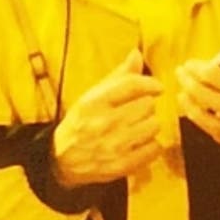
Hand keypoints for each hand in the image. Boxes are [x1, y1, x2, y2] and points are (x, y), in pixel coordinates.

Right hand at [51, 49, 162, 187]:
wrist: (62, 158)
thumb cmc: (81, 121)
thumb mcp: (92, 95)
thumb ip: (118, 76)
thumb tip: (136, 54)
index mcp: (94, 102)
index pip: (132, 85)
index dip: (151, 84)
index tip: (157, 88)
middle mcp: (104, 124)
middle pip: (147, 105)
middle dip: (146, 106)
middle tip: (137, 111)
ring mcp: (114, 146)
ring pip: (154, 126)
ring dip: (150, 125)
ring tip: (138, 127)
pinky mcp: (122, 165)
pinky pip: (154, 149)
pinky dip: (152, 145)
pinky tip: (141, 143)